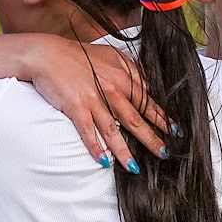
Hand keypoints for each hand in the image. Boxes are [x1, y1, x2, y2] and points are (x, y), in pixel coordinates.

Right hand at [25, 37, 169, 170]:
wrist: (47, 54)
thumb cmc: (78, 55)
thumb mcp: (109, 55)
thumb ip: (128, 70)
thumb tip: (144, 87)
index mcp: (122, 76)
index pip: (146, 100)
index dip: (161, 117)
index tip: (173, 130)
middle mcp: (112, 88)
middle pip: (136, 118)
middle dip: (152, 138)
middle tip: (164, 153)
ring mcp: (94, 99)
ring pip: (114, 130)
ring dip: (124, 151)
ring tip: (135, 168)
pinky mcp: (76, 107)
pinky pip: (88, 132)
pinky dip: (96, 148)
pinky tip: (103, 162)